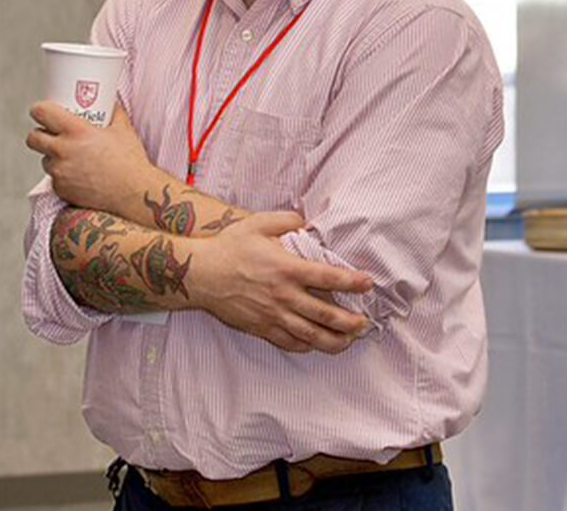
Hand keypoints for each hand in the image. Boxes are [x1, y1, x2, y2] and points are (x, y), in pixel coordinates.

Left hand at [26, 102, 158, 217]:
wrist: (134, 194)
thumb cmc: (130, 162)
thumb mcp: (123, 130)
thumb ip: (114, 112)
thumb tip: (111, 102)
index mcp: (76, 131)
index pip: (42, 113)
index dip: (39, 110)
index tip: (42, 111)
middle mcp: (63, 151)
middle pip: (33, 138)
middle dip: (38, 134)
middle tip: (49, 134)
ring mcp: (59, 172)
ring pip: (44, 160)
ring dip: (52, 157)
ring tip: (69, 157)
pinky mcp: (60, 190)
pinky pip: (54, 179)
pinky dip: (62, 176)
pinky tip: (77, 175)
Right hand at [188, 211, 373, 353]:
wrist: (199, 274)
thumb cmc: (228, 248)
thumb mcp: (256, 223)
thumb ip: (286, 220)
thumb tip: (306, 223)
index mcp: (286, 268)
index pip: (327, 277)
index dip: (351, 282)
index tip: (367, 284)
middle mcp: (283, 295)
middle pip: (326, 314)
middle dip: (351, 321)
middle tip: (364, 322)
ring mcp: (273, 315)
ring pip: (312, 335)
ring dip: (335, 340)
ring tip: (349, 340)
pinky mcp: (261, 328)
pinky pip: (290, 343)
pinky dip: (307, 345)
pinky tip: (316, 343)